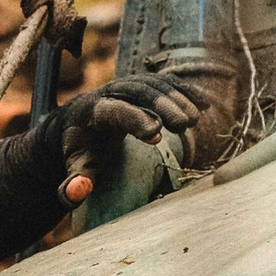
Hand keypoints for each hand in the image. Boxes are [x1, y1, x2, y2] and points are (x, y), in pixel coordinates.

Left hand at [56, 73, 206, 203]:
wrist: (78, 124)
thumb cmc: (81, 150)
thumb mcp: (75, 167)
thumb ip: (72, 183)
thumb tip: (76, 193)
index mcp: (93, 112)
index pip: (116, 111)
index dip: (136, 120)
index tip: (157, 136)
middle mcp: (110, 92)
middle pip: (138, 91)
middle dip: (162, 104)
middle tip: (185, 124)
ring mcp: (126, 85)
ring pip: (153, 83)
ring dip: (177, 98)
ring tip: (195, 120)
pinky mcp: (140, 86)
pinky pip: (163, 82)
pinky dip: (184, 90)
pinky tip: (203, 104)